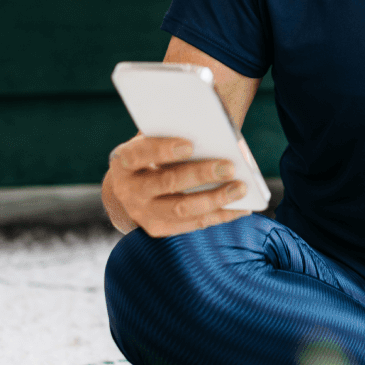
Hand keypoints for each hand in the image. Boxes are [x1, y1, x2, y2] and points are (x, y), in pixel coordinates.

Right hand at [103, 134, 251, 236]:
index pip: (139, 154)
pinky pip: (193, 224)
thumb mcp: (153, 140)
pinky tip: (241, 207)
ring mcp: (142, 214)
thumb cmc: (152, 153)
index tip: (190, 144)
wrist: (132, 186)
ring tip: (241, 188)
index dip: (163, 150)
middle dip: (200, 175)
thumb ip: (174, 135)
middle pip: (167, 183)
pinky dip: (220, 215)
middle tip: (229, 167)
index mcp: (123, 161)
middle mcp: (128, 190)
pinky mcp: (159, 229)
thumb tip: (215, 135)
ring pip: (182, 209)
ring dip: (215, 199)